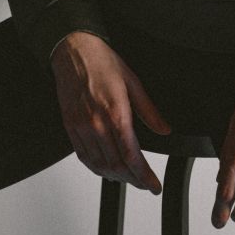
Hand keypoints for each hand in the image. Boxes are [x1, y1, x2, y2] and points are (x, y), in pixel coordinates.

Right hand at [50, 31, 171, 192]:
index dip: (144, 175)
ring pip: (99, 165)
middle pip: (116, 165)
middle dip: (133, 179)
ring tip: (128, 178)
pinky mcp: (70, 126)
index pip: (132, 155)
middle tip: (144, 183)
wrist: (72, 49)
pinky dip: (96, 168)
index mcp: (115, 111)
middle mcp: (97, 123)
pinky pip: (83, 156)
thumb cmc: (101, 61)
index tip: (153, 185)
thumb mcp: (132, 81)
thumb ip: (149, 110)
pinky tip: (105, 169)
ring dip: (115, 177)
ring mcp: (81, 126)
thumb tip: (164, 129)